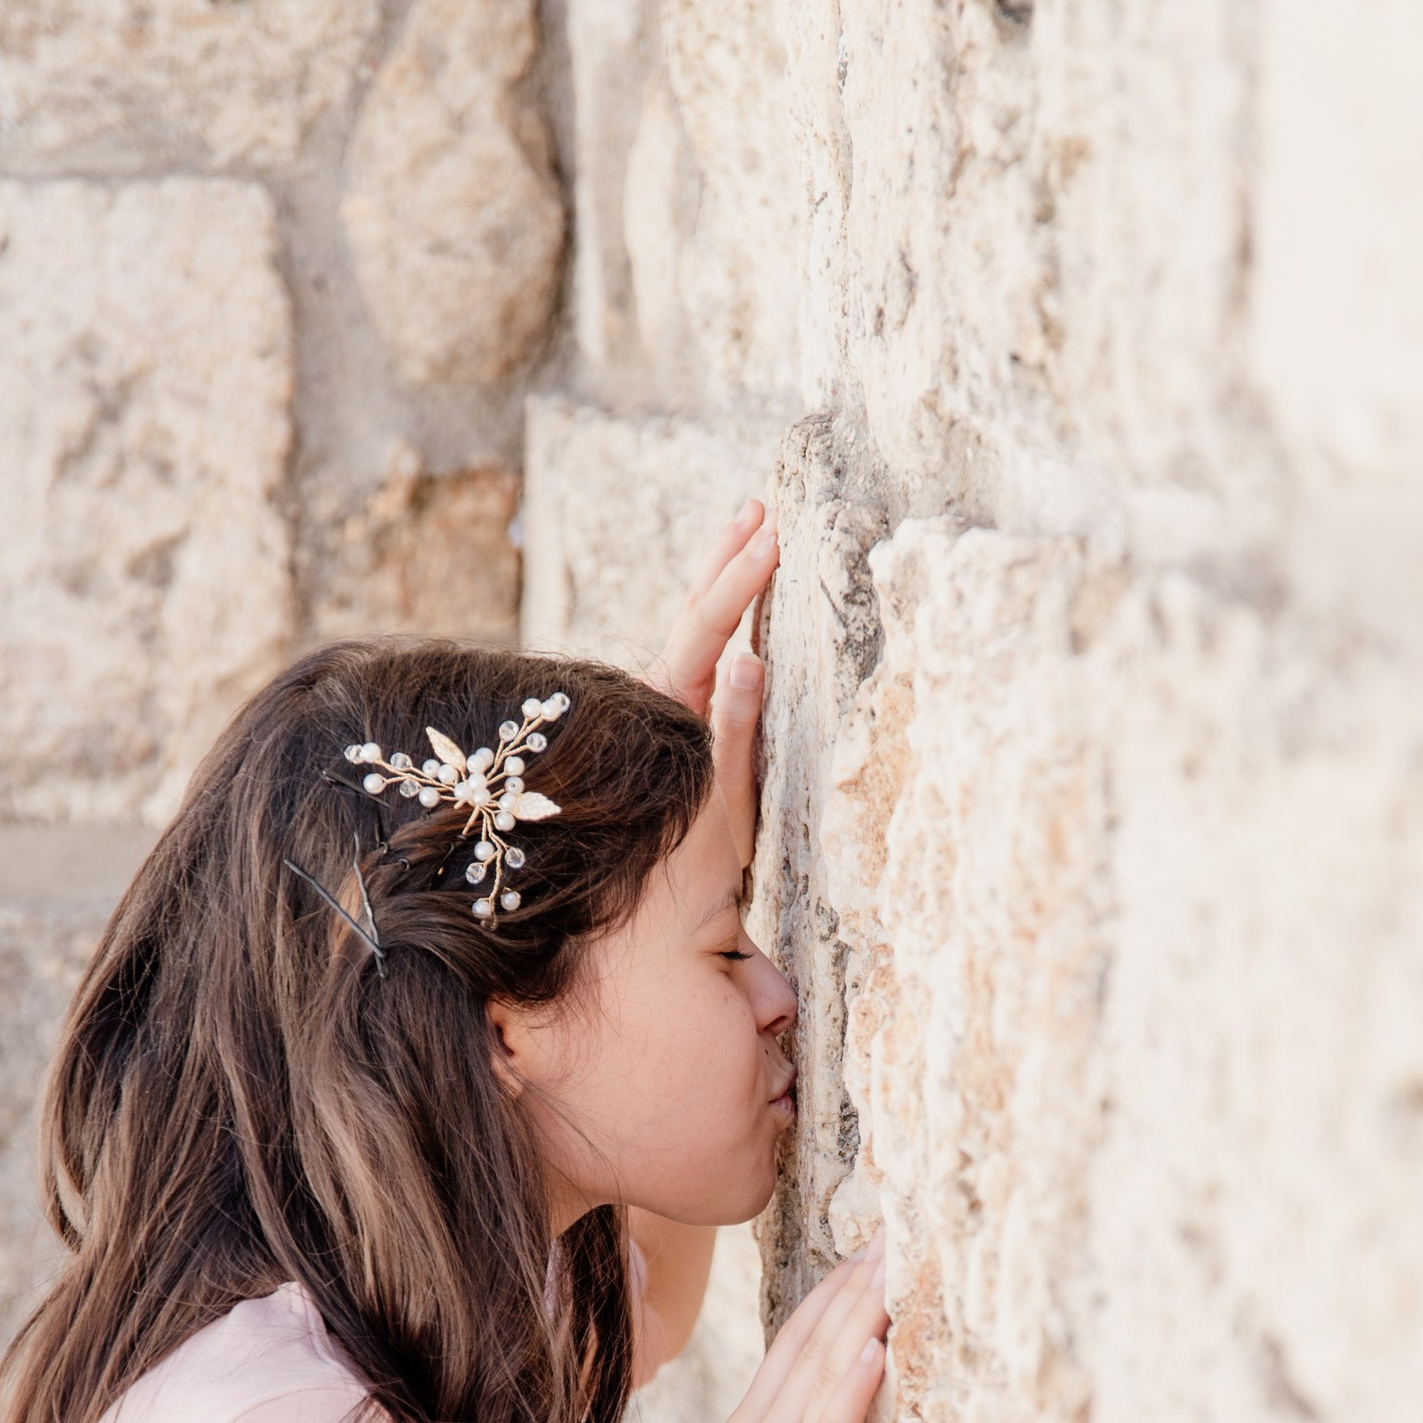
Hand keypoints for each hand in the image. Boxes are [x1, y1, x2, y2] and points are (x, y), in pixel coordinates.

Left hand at [650, 502, 778, 869]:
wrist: (649, 914)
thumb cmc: (684, 864)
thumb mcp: (719, 799)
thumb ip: (732, 731)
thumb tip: (750, 658)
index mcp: (667, 709)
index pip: (705, 630)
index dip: (737, 582)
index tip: (772, 539)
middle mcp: (662, 698)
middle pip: (696, 612)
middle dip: (730, 557)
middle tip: (763, 507)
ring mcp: (670, 704)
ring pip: (698, 624)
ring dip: (725, 572)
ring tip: (752, 519)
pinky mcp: (684, 716)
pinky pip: (706, 649)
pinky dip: (727, 609)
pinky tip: (748, 587)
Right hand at [717, 1244, 887, 1422]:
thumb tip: (870, 1383)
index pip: (794, 1337)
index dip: (834, 1288)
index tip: (873, 1245)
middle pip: (808, 1337)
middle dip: (853, 1281)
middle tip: (896, 1230)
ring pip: (822, 1365)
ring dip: (862, 1310)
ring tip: (896, 1262)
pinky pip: (831, 1420)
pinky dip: (854, 1377)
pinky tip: (879, 1342)